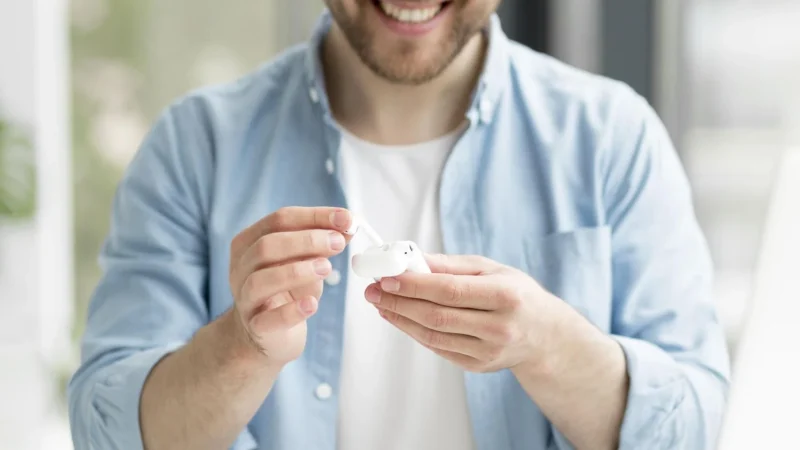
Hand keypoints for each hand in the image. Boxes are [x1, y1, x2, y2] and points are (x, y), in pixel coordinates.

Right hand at [227, 206, 352, 368]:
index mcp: (250, 242)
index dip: (314, 217)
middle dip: (306, 241)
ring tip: (327, 268)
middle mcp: (241, 267)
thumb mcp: (306, 261)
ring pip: (261, 280)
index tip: (346, 219)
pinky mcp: (255, 327)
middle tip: (338, 243)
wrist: (268, 333)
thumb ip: (323, 243)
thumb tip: (349, 225)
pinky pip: (268, 319)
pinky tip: (312, 305)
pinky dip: (291, 311)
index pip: (280, 219)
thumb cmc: (287, 290)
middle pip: (267, 245)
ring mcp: (245, 298)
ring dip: (297, 271)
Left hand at [366, 253, 564, 373]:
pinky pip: (438, 348)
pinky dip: (415, 332)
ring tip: (381, 303)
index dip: (415, 285)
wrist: (545, 336)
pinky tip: (400, 318)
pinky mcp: (478, 366)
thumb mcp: (493, 270)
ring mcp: (488, 351)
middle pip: (437, 316)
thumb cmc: (517, 295)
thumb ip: (451, 265)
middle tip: (374, 290)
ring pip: (433, 336)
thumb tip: (413, 259)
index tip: (388, 277)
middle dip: (399, 302)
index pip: (450, 291)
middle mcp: (498, 327)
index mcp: (505, 296)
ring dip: (401, 319)